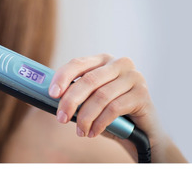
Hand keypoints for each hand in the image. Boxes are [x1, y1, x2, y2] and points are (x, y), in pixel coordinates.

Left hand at [48, 54, 167, 160]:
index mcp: (102, 60)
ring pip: (100, 96)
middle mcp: (119, 63)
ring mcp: (133, 77)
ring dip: (85, 117)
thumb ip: (75, 95)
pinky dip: (100, 123)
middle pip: (88, 81)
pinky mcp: (142, 94)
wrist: (142, 132)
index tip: (52, 94)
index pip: (77, 63)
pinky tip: (93, 132)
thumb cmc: (111, 114)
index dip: (62, 78)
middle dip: (71, 101)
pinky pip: (114, 108)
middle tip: (61, 118)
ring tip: (80, 131)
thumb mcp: (90, 101)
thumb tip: (50, 98)